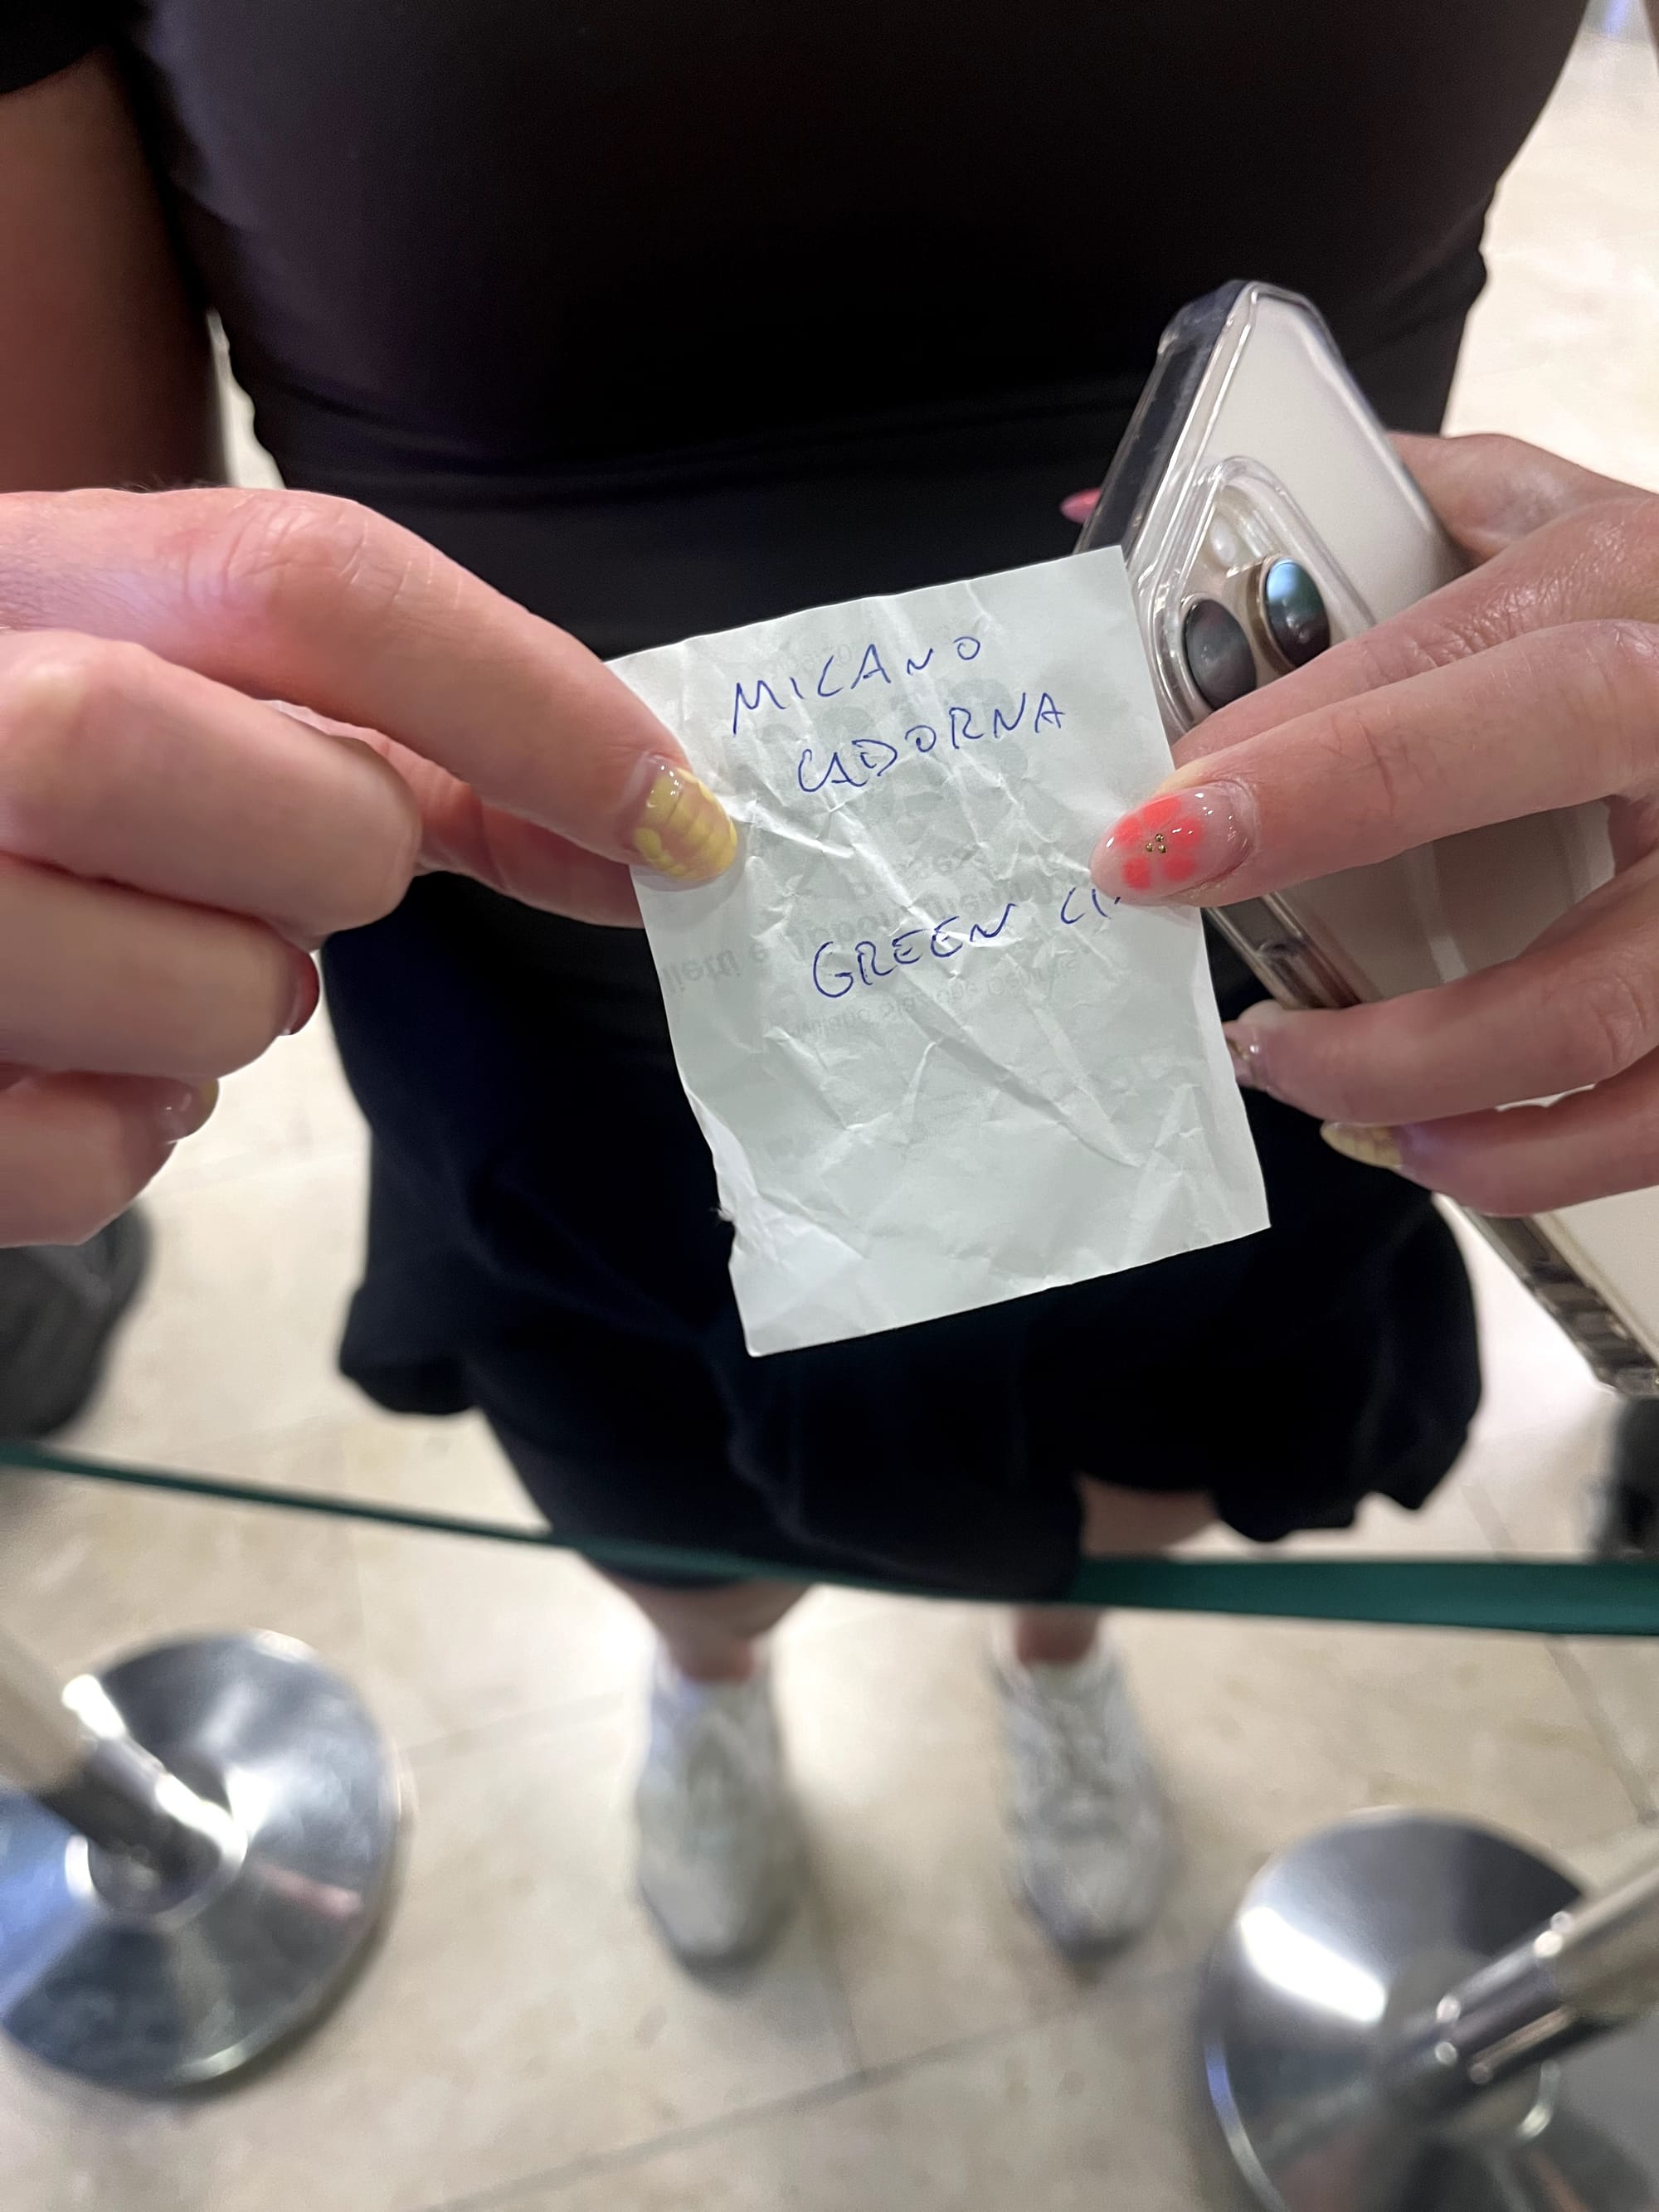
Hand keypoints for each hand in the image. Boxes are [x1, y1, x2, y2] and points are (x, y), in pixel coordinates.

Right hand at [0, 487, 734, 1244]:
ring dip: (236, 1002)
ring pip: (220, 1001)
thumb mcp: (166, 685)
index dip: (535, 706)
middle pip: (297, 805)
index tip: (680, 821)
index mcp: (23, 575)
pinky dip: (130, 1133)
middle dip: (346, 860)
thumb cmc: (29, 776)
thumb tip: (657, 829)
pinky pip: (91, 1163)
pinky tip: (78, 1057)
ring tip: (150, 955)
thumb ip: (399, 731)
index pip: (314, 585)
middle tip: (278, 872)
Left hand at [1089, 432, 1658, 1214]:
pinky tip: (1429, 1145)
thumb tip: (1135, 514)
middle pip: (1544, 780)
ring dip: (1411, 1071)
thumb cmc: (1658, 628)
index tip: (1157, 832)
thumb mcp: (1567, 530)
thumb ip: (1396, 509)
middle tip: (1225, 987)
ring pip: (1593, 1009)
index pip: (1461, 664)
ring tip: (1289, 1071)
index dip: (1299, 761)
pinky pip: (1650, 1116)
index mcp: (1633, 589)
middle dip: (1342, 883)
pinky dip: (1527, 1158)